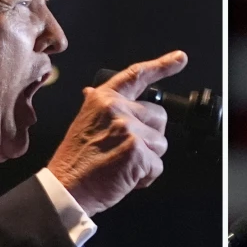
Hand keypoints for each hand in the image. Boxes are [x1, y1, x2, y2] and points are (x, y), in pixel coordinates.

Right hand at [48, 50, 186, 215]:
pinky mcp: (137, 151)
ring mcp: (128, 128)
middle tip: (126, 151)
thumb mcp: (84, 123)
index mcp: (103, 99)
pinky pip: (158, 165)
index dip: (162, 66)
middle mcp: (117, 109)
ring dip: (148, 158)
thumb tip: (94, 92)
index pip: (136, 75)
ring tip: (122, 164)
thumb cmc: (75, 161)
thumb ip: (100, 109)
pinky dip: (146, 176)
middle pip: (159, 117)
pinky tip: (125, 177)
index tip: (180, 58)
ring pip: (161, 143)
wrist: (66, 187)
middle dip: (150, 137)